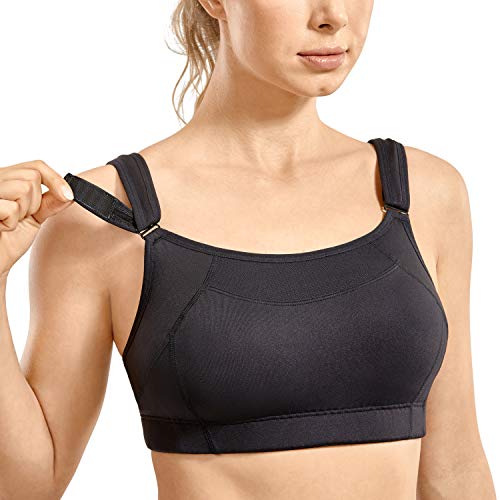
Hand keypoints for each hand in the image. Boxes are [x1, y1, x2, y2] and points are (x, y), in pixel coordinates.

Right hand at [0, 159, 73, 278]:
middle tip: (21, 217)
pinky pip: (10, 207)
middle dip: (34, 202)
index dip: (55, 180)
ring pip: (23, 188)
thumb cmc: (8, 240)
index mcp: (7, 178)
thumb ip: (50, 202)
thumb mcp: (35, 217)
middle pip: (32, 177)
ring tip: (10, 222)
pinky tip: (1, 228)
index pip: (36, 166)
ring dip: (23, 212)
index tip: (68, 196)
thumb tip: (69, 192)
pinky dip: (11, 222)